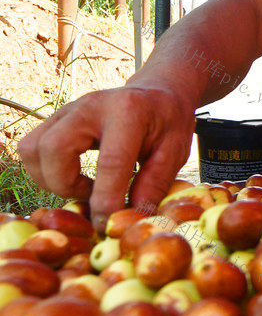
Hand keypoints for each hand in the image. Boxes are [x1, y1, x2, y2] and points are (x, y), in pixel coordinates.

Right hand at [18, 86, 195, 229]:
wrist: (158, 91)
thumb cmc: (168, 122)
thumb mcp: (175, 151)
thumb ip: (154, 184)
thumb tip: (130, 218)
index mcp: (129, 111)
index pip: (110, 161)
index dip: (106, 199)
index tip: (107, 224)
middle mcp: (92, 105)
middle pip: (53, 148)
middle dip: (66, 184)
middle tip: (93, 196)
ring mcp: (69, 109)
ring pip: (33, 149)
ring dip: (50, 178)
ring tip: (84, 187)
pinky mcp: (56, 118)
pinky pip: (31, 148)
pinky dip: (45, 170)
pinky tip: (72, 176)